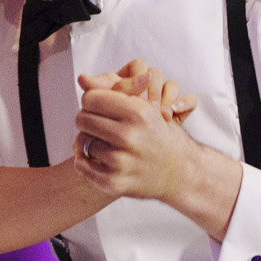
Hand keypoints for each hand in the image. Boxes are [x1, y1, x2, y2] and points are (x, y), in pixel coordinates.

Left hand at [73, 70, 242, 239]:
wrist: (179, 171)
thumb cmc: (157, 134)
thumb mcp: (144, 106)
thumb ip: (115, 89)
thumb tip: (82, 78)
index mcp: (138, 112)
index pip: (90, 98)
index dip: (92, 101)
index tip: (100, 108)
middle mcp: (129, 136)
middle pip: (82, 118)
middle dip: (87, 120)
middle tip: (98, 126)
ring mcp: (121, 161)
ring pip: (81, 142)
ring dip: (87, 142)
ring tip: (103, 143)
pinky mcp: (114, 182)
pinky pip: (80, 165)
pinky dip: (84, 161)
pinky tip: (96, 159)